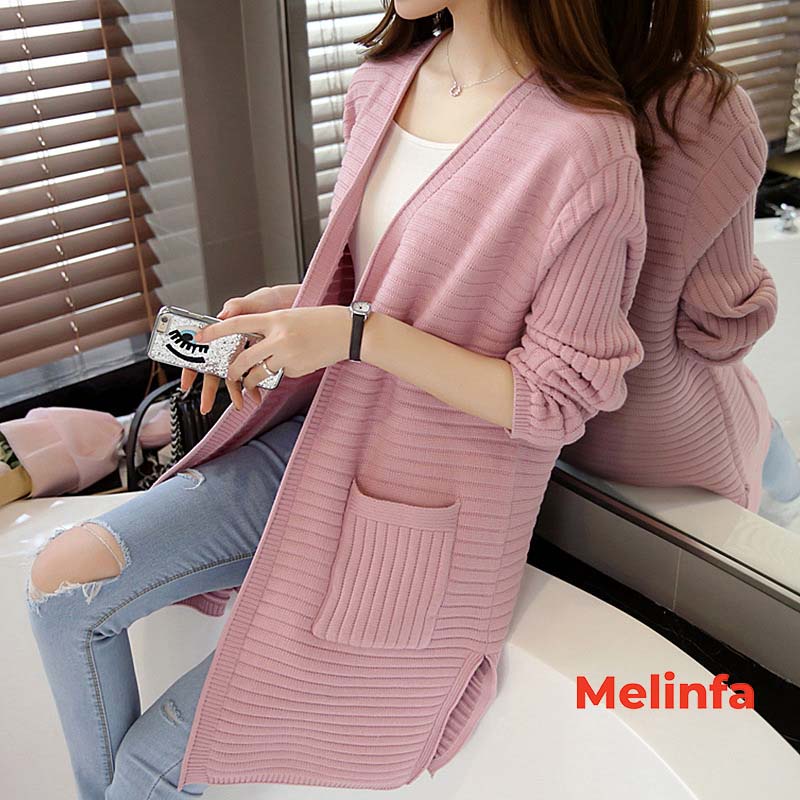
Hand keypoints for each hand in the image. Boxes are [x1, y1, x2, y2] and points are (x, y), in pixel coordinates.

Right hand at [179, 284, 300, 413]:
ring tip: (239, 403)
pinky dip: (255, 386)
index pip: (202, 351)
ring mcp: (247, 353)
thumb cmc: (272, 302)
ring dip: (235, 391)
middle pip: (215, 368)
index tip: (186, 383)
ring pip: (234, 375)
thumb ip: (238, 306)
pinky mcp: (261, 359)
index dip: (191, 367)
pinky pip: (254, 375)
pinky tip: (256, 394)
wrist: (295, 307)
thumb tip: (222, 315)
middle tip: (206, 405)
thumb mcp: (256, 301)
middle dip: (210, 390)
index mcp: (226, 330)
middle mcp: (234, 344)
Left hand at [194, 305, 350, 404]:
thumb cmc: (322, 321)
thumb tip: (252, 342)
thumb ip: (271, 327)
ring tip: (253, 381)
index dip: (215, 331)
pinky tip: (298, 362)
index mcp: (275, 319)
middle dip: (232, 371)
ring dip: (253, 379)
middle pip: (243, 359)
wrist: (349, 333)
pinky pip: (281, 374)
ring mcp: (288, 356)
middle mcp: (279, 338)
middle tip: (228, 374)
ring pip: (259, 373)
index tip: (200, 337)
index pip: (237, 324)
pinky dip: (283, 372)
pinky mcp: (297, 369)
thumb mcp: (292, 316)